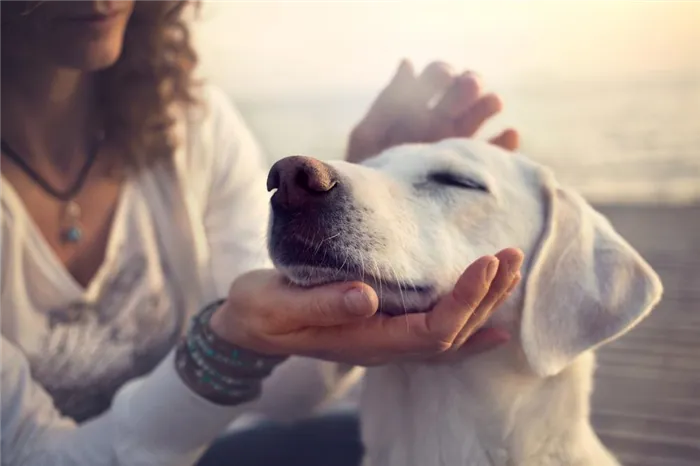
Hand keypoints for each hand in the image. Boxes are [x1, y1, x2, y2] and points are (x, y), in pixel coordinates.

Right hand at [209, 248, 523, 365]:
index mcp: (364, 341)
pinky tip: (495, 322)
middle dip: (486, 296)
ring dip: (484, 304)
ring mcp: (386, 341)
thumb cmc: (261, 312)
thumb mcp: (278, 305)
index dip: (464, 300)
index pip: (431, 330)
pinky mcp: (383, 326)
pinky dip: (470, 327)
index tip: (486, 262)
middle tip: (511, 255)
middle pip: (451, 333)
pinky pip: (437, 336)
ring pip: (450, 334)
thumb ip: (321, 305)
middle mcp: (383, 346)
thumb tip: (366, 297)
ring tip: (511, 271)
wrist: (249, 325)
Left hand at [346, 60, 518, 163]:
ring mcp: (456, 144)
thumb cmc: (366, 175)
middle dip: (469, 83)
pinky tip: (509, 134)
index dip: (442, 73)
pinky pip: (494, 154)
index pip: (436, 77)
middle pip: (463, 91)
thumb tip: (408, 62)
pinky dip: (505, 143)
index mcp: (415, 108)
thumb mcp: (369, 137)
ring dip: (488, 104)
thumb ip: (388, 102)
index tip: (444, 77)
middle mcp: (439, 122)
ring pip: (480, 116)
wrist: (377, 215)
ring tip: (492, 103)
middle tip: (469, 87)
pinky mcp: (470, 170)